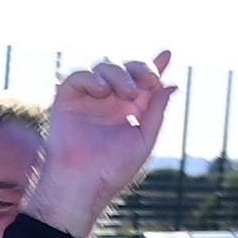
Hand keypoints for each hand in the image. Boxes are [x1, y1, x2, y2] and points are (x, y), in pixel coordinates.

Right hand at [25, 52, 174, 236]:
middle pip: (126, 68)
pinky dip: (92, 78)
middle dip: (141, 68)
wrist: (82, 182)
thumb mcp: (144, 139)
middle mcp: (108, 101)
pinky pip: (78, 76)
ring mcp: (87, 99)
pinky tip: (101, 91)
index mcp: (128, 109)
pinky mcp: (66, 100)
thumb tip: (171, 85)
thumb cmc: (113, 169)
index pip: (143, 81)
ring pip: (105, 67)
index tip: (168, 54)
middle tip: (149, 81)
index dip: (155, 66)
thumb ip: (157, 111)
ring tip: (127, 93)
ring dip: (120, 75)